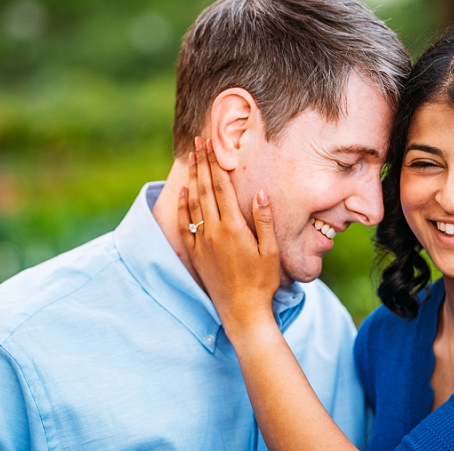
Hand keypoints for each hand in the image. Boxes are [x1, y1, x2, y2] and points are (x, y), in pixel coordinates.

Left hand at [177, 136, 281, 336]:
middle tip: (197, 141)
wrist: (242, 311)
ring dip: (191, 178)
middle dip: (201, 163)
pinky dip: (182, 206)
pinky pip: (184, 224)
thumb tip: (261, 193)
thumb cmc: (262, 282)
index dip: (214, 163)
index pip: (220, 187)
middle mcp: (213, 231)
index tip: (210, 144)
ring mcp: (202, 242)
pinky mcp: (195, 254)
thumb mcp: (271, 251)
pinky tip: (182, 193)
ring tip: (190, 159)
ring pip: (193, 203)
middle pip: (204, 189)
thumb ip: (264, 220)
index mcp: (233, 227)